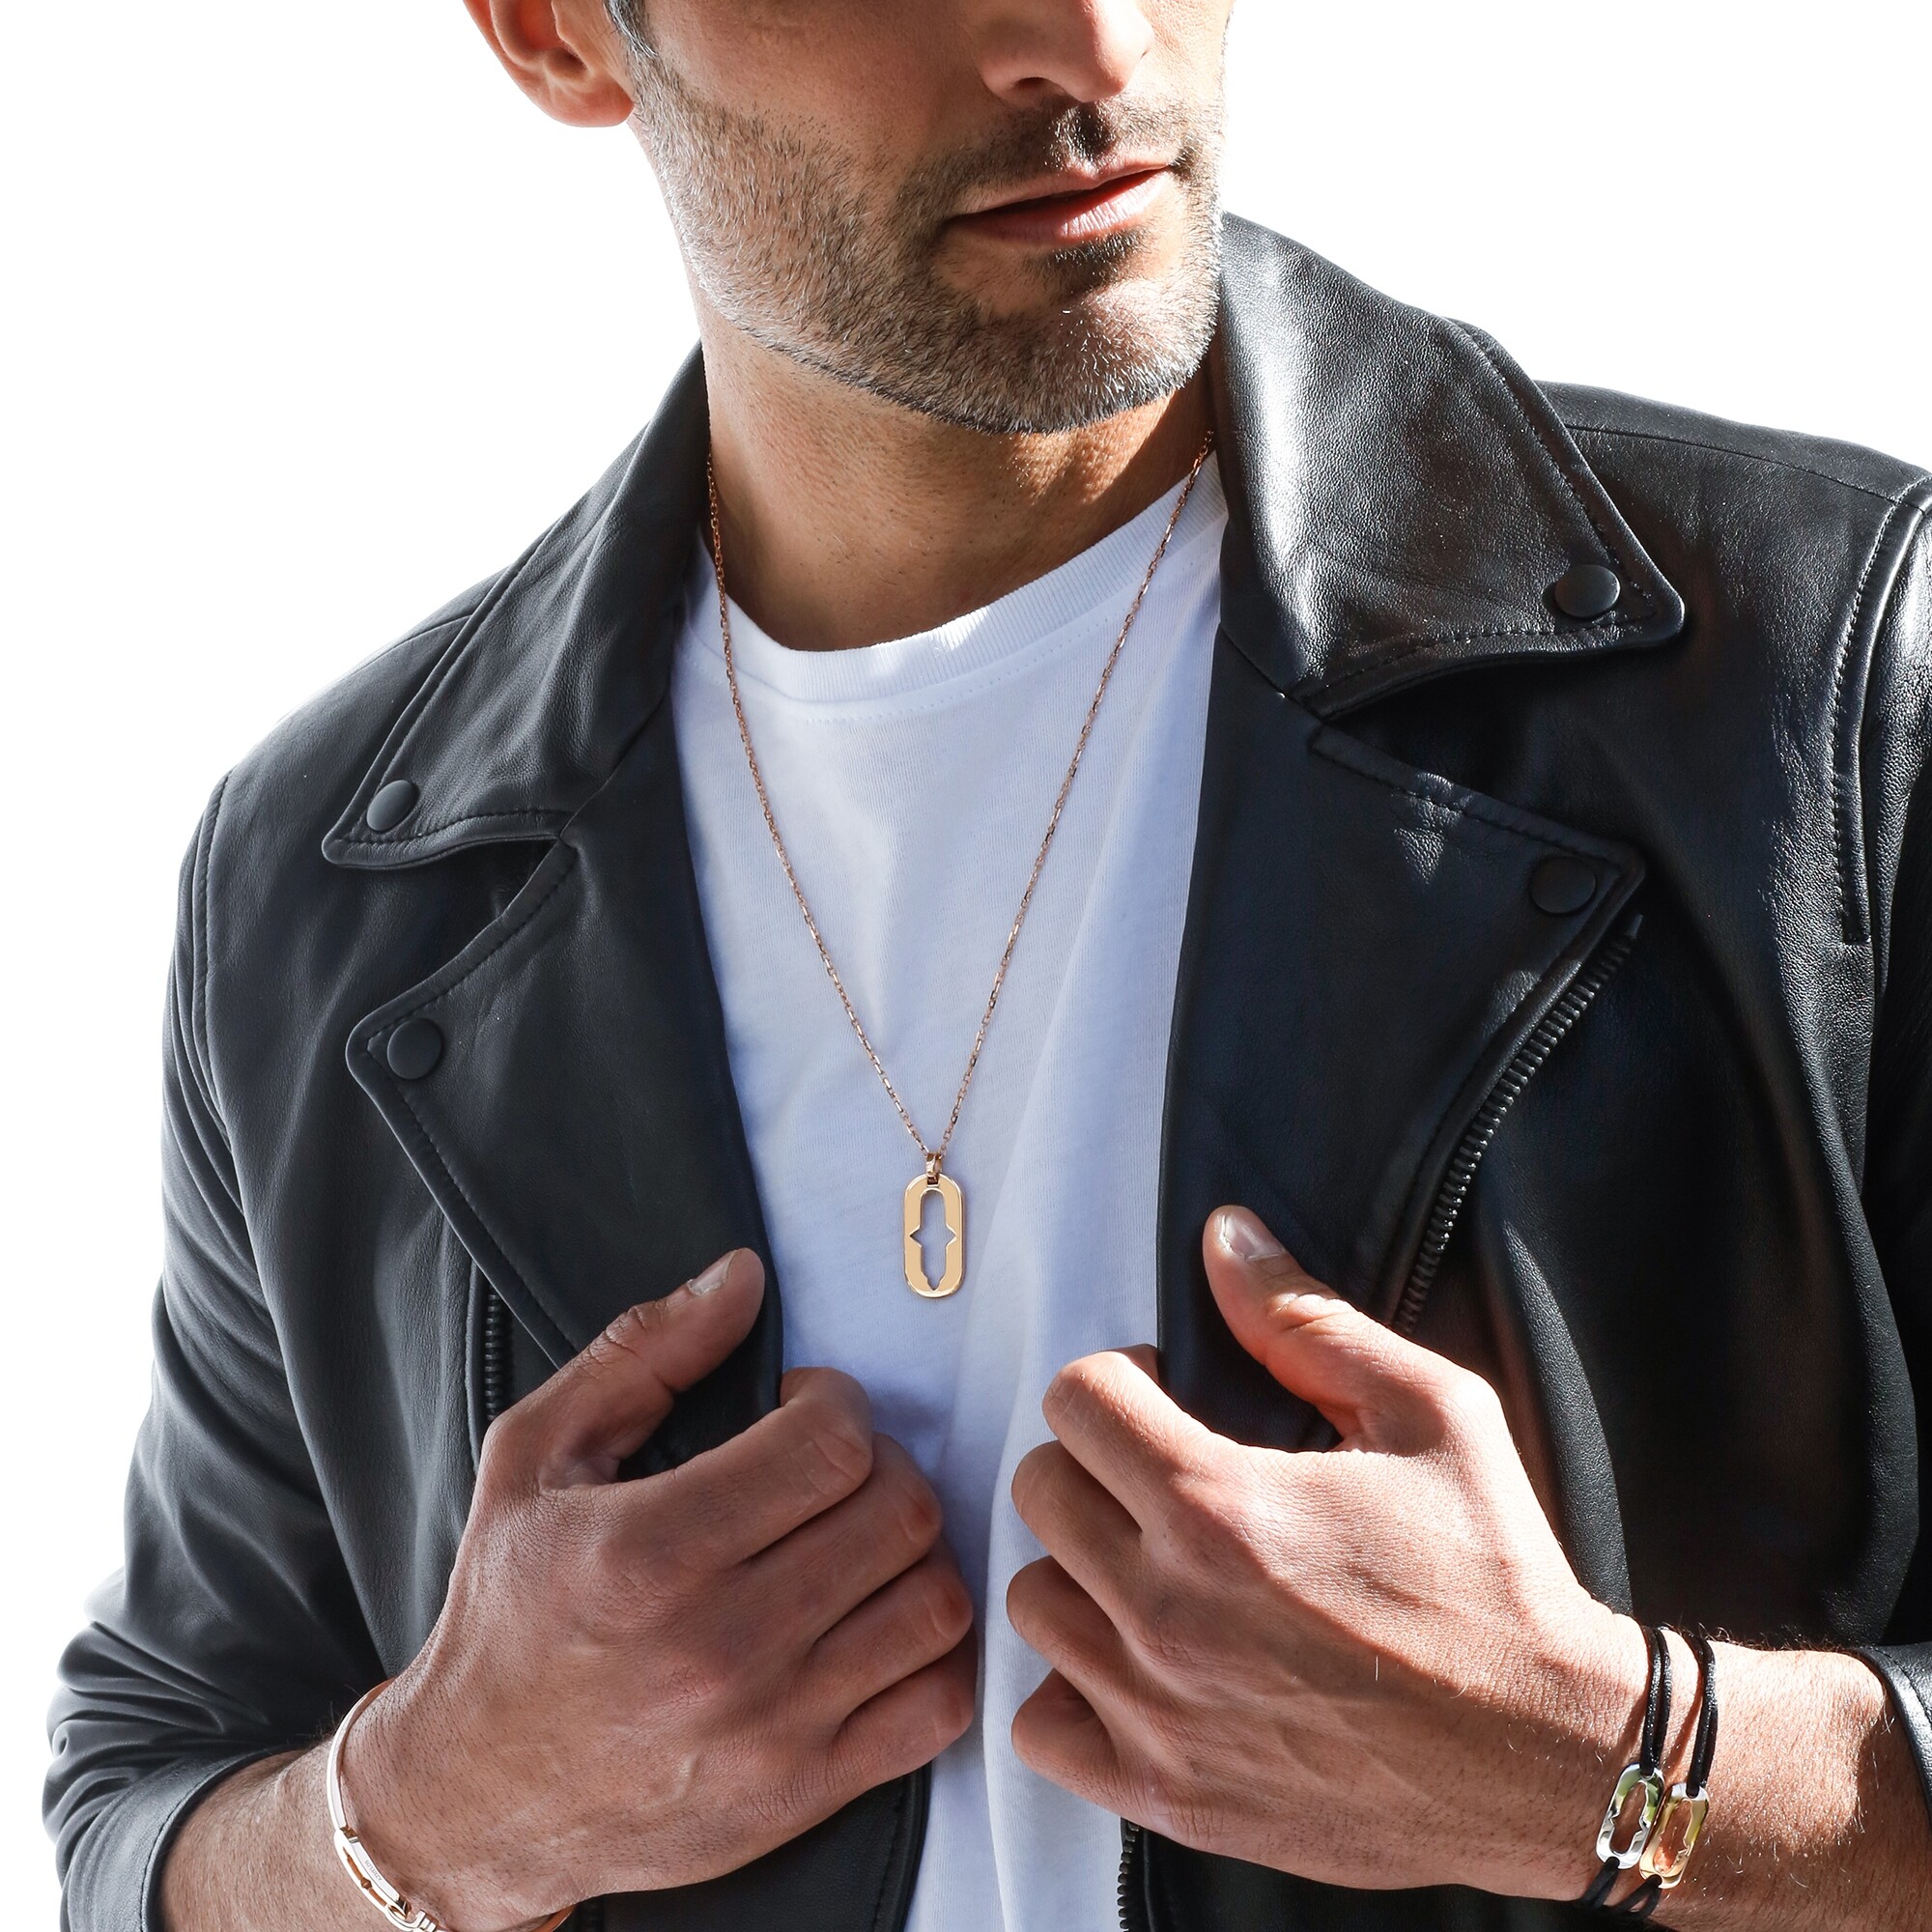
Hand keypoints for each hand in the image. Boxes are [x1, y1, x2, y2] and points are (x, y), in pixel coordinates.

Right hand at [347, 1251, 975, 1927]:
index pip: (833, 1442)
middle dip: (881, 1463)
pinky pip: (940, 1707)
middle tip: (831, 1469)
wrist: (474, 1798)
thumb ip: (642, 1352)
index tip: (801, 1410)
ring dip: (914, 1552)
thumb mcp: (536, 1457)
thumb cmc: (508, 1614)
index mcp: (649, 1552)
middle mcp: (718, 1648)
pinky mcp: (805, 1793)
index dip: (834, 1402)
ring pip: (936, 1602)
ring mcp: (771, 1730)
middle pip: (899, 1512)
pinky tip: (880, 1621)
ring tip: (857, 1540)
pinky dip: (935, 1654)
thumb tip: (742, 1278)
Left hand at [1006, 1205, 1643, 1899]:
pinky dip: (1074, 1690)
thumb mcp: (1431, 1413)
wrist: (1550, 1756)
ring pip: (1033, 1600)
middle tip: (1165, 1480)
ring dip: (1082, 1570)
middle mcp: (1169, 1608)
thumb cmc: (1498, 1579)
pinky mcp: (1165, 1796)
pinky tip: (1144, 1665)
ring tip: (1156, 1569)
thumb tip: (1223, 1236)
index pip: (1073, 1399)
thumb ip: (1307, 1319)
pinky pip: (1040, 1725)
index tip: (1165, 1401)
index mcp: (1219, 1505)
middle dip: (1096, 1463)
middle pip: (1041, 1490)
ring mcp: (1158, 1711)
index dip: (1119, 1382)